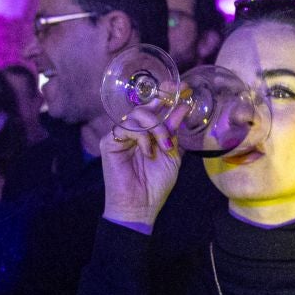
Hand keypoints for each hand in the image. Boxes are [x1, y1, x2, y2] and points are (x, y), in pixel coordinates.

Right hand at [100, 101, 181, 229]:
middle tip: (173, 116)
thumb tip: (184, 106)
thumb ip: (174, 132)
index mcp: (147, 135)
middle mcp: (133, 133)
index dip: (165, 96)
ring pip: (137, 115)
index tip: (181, 88)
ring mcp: (120, 136)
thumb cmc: (155, 184)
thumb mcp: (172, 155)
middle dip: (162, 107)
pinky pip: (126, 127)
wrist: (141, 206)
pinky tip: (148, 153)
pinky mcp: (110, 143)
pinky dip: (141, 138)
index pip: (154, 110)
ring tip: (162, 147)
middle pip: (145, 108)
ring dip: (155, 128)